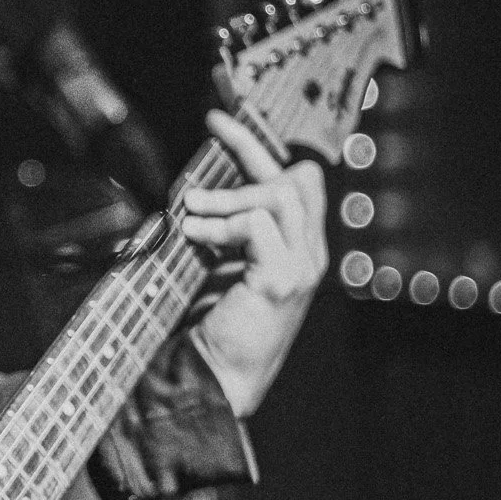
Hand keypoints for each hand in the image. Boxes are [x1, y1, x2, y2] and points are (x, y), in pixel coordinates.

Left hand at [180, 109, 327, 421]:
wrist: (216, 380)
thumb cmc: (210, 327)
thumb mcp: (216, 267)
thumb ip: (221, 232)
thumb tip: (194, 192)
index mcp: (297, 249)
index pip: (293, 183)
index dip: (260, 147)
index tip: (221, 119)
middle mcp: (310, 255)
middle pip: (297, 178)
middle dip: (251, 147)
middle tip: (211, 128)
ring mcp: (303, 268)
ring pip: (280, 195)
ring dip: (228, 193)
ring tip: (190, 207)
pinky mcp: (283, 281)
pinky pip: (258, 225)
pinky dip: (221, 222)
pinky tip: (194, 233)